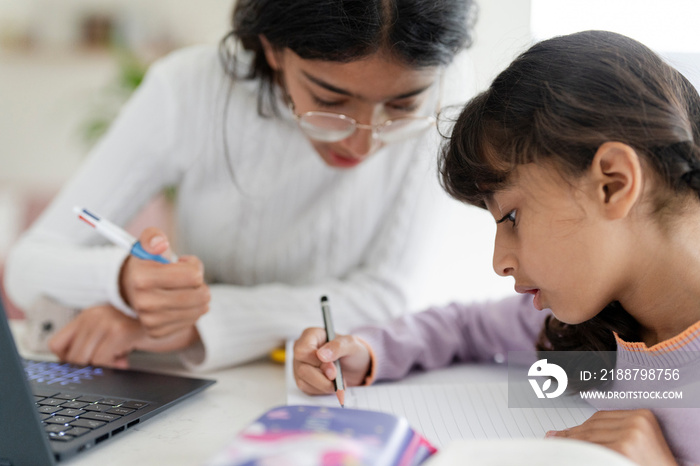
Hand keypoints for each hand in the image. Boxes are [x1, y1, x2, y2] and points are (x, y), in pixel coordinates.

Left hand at [49, 305, 201, 368]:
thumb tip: (72, 365)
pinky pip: (103, 361)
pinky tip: (126, 358)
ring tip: (118, 359)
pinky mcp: (120, 332)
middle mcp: (93, 316)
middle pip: (71, 357)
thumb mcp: (111, 329)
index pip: (56, 344)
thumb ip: (92, 341)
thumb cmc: (139, 326)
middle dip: (89, 367)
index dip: (67, 360)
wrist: (169, 316)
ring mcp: (106, 322)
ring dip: (102, 367)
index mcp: (87, 315)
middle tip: (109, 362)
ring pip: (84, 361)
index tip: (86, 363)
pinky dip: (113, 366)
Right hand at [119, 227, 209, 337]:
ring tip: (183, 288)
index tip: (183, 262)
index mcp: (142, 278)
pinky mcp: (157, 332)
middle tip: (188, 278)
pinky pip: (192, 320)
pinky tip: (180, 302)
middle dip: (200, 283)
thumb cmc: (148, 263)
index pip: (193, 276)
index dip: (194, 266)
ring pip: (200, 308)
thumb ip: (153, 236)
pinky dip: (192, 310)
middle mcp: (144, 302)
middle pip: (200, 295)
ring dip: (198, 296)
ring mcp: (150, 320)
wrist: (132, 287)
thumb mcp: (149, 243)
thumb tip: (160, 244)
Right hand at [293, 327, 371, 394]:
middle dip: (322, 378)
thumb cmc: (352, 351)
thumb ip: (338, 346)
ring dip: (323, 386)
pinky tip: (331, 385)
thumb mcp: (351, 344)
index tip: (333, 371)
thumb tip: (321, 355)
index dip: (316, 363)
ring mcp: (300, 365)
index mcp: (311, 335)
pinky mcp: (302, 379)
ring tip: (338, 383)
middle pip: (302, 369)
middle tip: (337, 380)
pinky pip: (307, 389)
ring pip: (303, 381)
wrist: (356, 367)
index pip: (302, 350)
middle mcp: (301, 350)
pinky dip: (321, 391)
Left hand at [546, 409, 676, 465]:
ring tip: (556, 448)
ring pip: (589, 439)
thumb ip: (613, 432)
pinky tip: (567, 455)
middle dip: (571, 435)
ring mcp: (629, 435)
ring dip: (571, 445)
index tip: (562, 432)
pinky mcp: (623, 449)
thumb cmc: (653, 464)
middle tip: (552, 439)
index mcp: (641, 415)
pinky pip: (592, 451)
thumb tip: (571, 433)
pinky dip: (578, 454)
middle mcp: (636, 422)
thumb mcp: (638, 442)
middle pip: (592, 427)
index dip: (579, 427)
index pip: (600, 418)